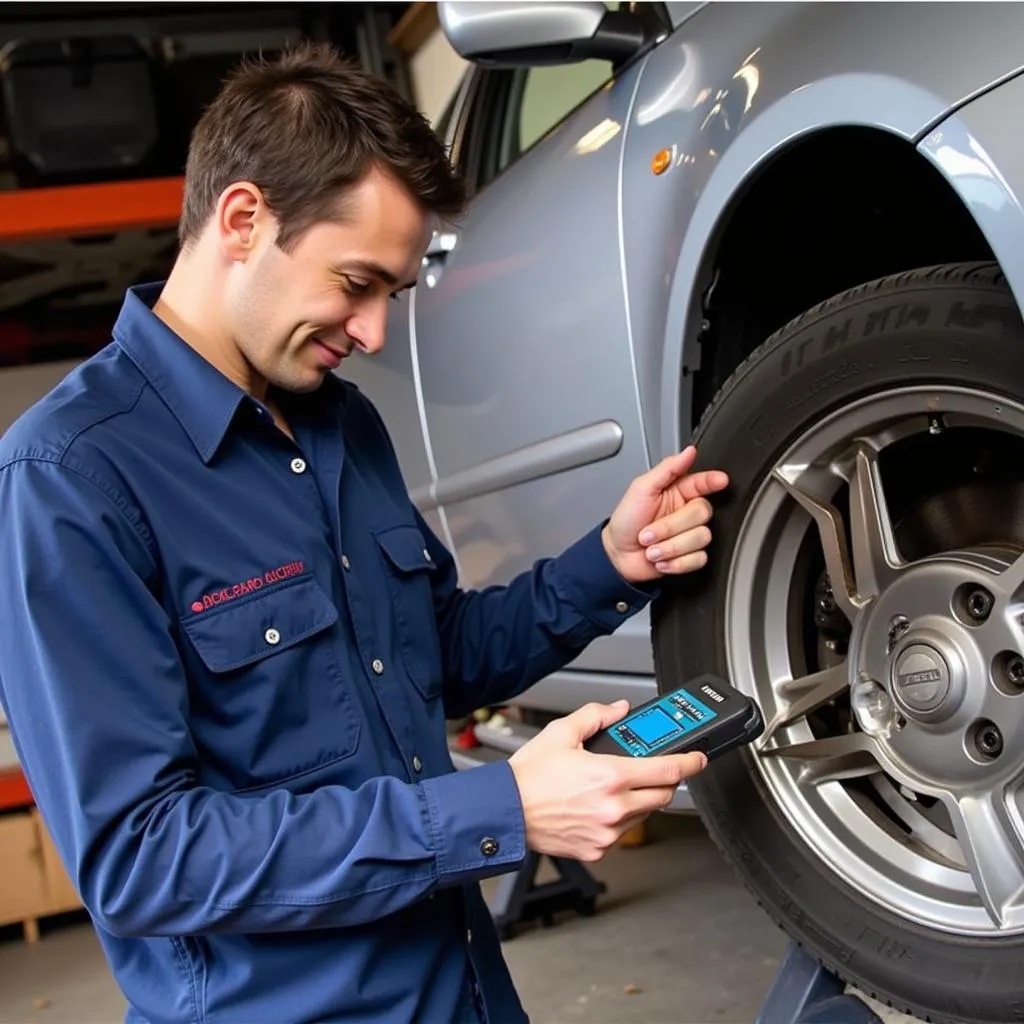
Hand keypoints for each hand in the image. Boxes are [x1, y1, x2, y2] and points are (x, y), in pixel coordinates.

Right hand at [508, 701, 706, 861]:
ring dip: (640, 799)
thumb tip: (618, 710)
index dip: (689, 763)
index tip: (698, 758)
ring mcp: (607, 832)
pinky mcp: (598, 849)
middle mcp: (613, 807)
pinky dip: (619, 819)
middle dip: (663, 780)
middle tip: (653, 769)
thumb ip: (595, 716)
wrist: (506, 812)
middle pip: (662, 795)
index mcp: (609, 775)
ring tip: (613, 787)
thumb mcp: (561, 733)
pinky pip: (621, 832)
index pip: (666, 770)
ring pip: (643, 815)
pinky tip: (597, 806)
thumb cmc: (529, 777)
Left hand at [602, 445, 728, 583]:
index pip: (703, 482)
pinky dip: (676, 562)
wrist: (617, 555)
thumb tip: (688, 452)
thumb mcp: (640, 489)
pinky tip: (661, 559)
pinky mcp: (690, 556)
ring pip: (701, 538)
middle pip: (702, 514)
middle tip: (648, 532)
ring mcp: (690, 535)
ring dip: (670, 547)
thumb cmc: (626, 521)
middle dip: (670, 527)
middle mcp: (686, 512)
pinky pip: (699, 558)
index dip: (713, 480)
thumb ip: (666, 469)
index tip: (720, 480)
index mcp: (678, 491)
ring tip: (652, 548)